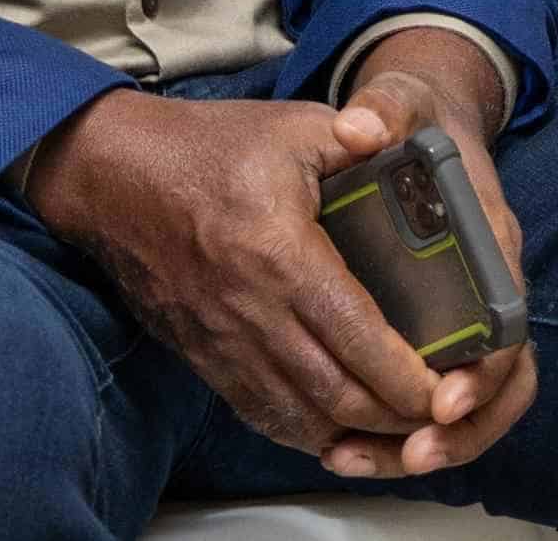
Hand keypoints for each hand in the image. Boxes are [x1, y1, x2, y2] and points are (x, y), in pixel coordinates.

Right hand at [25, 77, 522, 479]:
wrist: (113, 177)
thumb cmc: (205, 148)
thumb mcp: (290, 125)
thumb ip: (354, 134)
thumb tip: (398, 139)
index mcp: (279, 253)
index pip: (353, 333)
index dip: (403, 372)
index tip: (444, 387)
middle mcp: (250, 311)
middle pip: (333, 391)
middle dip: (393, 414)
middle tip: (438, 415)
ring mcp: (222, 342)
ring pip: (296, 414)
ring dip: (353, 431)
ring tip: (400, 428)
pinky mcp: (203, 356)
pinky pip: (258, 411)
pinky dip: (303, 428)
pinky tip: (336, 427)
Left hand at [338, 28, 538, 467]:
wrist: (424, 118)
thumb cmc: (417, 115)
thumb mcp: (404, 97)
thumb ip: (386, 108)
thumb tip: (360, 126)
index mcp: (493, 243)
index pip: (509, 326)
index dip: (482, 373)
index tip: (442, 401)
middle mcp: (490, 288)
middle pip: (500, 386)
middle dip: (461, 432)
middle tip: (410, 453)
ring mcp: (465, 316)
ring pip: (469, 406)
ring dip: (424, 444)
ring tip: (358, 460)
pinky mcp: (432, 332)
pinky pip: (431, 400)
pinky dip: (394, 431)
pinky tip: (339, 444)